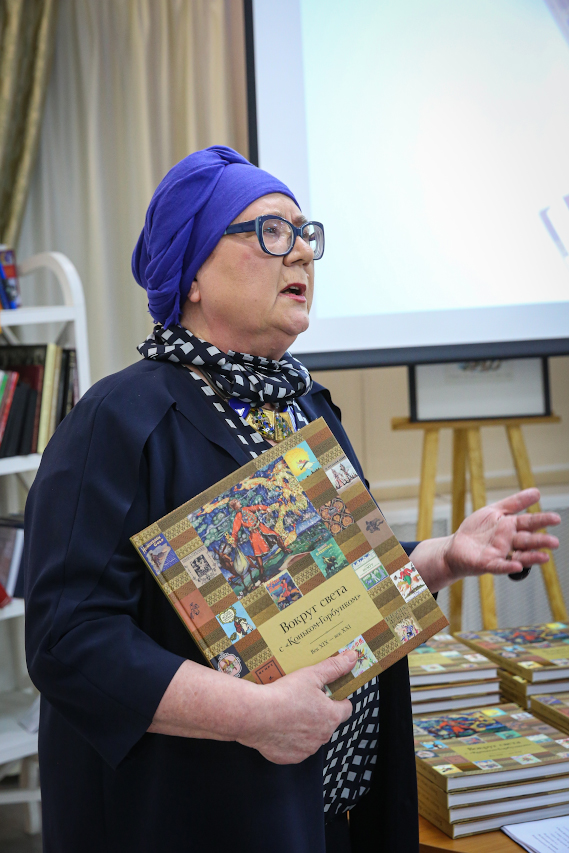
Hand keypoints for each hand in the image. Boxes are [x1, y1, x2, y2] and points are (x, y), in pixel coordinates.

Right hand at [237, 651, 355, 763]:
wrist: (255, 715)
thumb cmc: (284, 694)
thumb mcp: (311, 674)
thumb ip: (334, 667)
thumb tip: (353, 657)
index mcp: (331, 717)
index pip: (346, 709)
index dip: (338, 699)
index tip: (327, 692)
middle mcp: (322, 737)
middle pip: (327, 722)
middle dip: (319, 712)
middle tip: (303, 698)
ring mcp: (306, 749)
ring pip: (311, 736)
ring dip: (305, 726)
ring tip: (289, 711)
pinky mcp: (290, 757)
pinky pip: (294, 747)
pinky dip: (289, 738)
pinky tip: (279, 725)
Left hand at [443, 488, 559, 580]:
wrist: (456, 546)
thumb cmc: (477, 529)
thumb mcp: (494, 511)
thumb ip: (515, 503)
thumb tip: (537, 492)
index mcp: (511, 527)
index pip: (529, 523)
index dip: (542, 520)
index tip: (557, 518)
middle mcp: (509, 542)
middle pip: (527, 541)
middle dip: (541, 541)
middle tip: (554, 542)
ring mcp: (500, 554)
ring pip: (519, 556)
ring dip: (532, 557)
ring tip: (544, 557)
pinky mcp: (488, 564)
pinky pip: (499, 566)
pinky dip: (508, 566)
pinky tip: (516, 566)